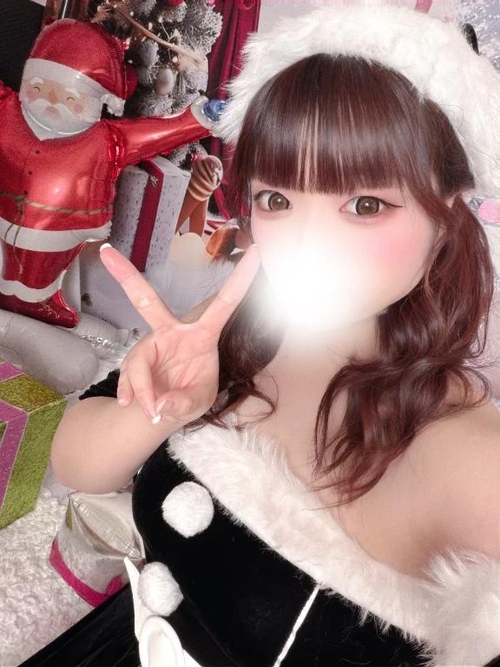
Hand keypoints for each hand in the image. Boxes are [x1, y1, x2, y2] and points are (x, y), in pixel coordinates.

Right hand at [100, 244, 259, 424]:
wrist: (167, 410)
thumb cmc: (191, 394)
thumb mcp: (198, 401)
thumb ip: (183, 401)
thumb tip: (160, 405)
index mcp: (202, 334)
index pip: (225, 303)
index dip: (240, 279)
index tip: (256, 251)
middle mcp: (171, 332)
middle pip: (147, 302)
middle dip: (127, 277)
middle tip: (107, 253)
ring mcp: (149, 344)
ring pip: (137, 361)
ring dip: (142, 389)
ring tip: (153, 412)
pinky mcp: (133, 359)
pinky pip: (127, 376)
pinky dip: (130, 393)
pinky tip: (129, 403)